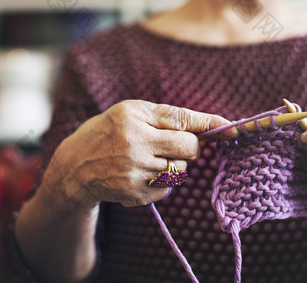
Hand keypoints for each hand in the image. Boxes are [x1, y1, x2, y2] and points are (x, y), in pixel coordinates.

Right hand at [41, 100, 237, 210]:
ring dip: (174, 164)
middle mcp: (134, 144)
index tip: (233, 129)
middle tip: (175, 145)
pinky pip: (167, 188)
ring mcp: (134, 172)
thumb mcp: (129, 112)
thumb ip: (166, 116)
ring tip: (148, 159)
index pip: (181, 121)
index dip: (210, 125)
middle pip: (189, 149)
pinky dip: (162, 182)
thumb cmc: (106, 133)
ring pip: (181, 169)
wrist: (74, 169)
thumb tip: (205, 125)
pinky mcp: (135, 194)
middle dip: (191, 147)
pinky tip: (140, 175)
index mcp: (133, 118)